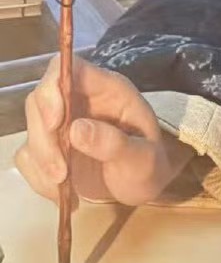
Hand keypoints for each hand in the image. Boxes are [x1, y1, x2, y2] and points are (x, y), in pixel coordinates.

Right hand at [15, 56, 193, 207]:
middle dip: (43, 138)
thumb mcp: (144, 158)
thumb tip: (77, 130)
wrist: (144, 185)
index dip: (53, 88)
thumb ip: (116, 143)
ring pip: (31, 130)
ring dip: (41, 161)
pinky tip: (63, 194)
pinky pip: (29, 157)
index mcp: (106, 89)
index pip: (69, 68)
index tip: (55, 122)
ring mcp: (61, 124)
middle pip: (39, 101)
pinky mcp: (50, 148)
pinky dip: (39, 178)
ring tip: (65, 186)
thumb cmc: (150, 164)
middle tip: (61, 172)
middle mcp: (78, 100)